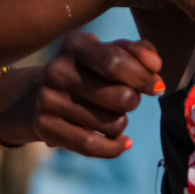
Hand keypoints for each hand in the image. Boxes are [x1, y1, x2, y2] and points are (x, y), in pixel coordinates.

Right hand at [21, 31, 163, 156]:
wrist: (36, 95)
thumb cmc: (88, 71)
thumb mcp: (110, 52)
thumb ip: (138, 52)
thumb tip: (155, 65)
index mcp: (75, 46)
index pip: (115, 61)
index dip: (143, 77)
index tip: (158, 87)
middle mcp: (57, 71)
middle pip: (121, 97)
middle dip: (134, 101)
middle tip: (128, 99)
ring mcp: (48, 100)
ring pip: (111, 124)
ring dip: (121, 123)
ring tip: (112, 115)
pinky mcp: (44, 127)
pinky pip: (90, 145)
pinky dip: (114, 148)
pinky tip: (123, 143)